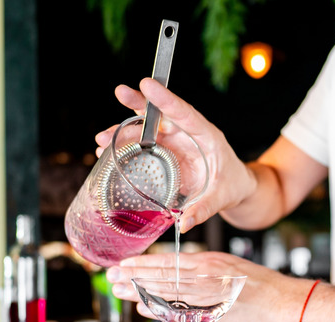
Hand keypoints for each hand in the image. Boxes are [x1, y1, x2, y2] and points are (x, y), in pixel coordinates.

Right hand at [95, 79, 257, 232]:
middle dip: (139, 103)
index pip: (184, 112)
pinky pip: (142, 145)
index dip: (165, 99)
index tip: (148, 85)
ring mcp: (174, 142)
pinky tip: (106, 152)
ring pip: (146, 129)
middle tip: (119, 91)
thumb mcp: (221, 197)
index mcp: (206, 135)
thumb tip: (184, 224)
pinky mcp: (164, 152)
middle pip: (161, 114)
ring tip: (101, 139)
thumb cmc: (231, 186)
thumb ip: (204, 209)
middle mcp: (187, 134)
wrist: (233, 188)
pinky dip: (124, 147)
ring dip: (123, 131)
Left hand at [106, 251, 310, 321]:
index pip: (168, 260)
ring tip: (119, 289)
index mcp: (207, 261)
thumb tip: (177, 274)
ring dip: (139, 290)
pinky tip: (143, 307)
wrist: (282, 300)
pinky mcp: (212, 314)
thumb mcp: (227, 266)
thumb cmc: (258, 284)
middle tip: (111, 275)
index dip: (143, 263)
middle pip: (161, 275)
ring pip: (166, 290)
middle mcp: (204, 275)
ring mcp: (206, 294)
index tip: (124, 263)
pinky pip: (180, 312)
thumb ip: (201, 271)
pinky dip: (160, 309)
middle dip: (133, 275)